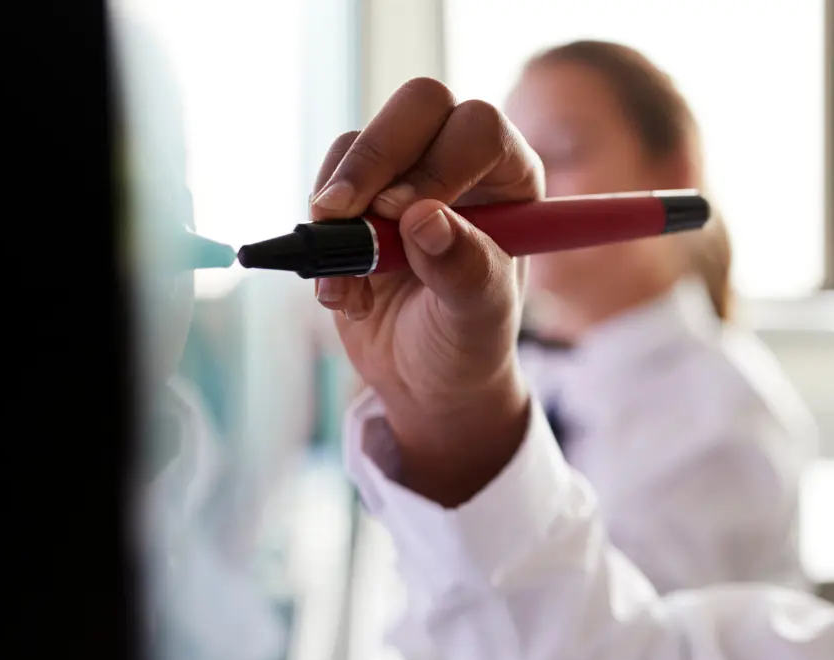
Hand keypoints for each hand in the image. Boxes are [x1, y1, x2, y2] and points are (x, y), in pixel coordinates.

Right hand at [312, 78, 541, 504]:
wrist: (426, 379)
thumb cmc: (469, 345)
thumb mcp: (477, 320)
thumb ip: (464, 270)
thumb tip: (425, 218)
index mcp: (513, 179)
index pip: (479, 128)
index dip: (438, 162)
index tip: (404, 216)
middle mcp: (462, 161)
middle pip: (418, 105)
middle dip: (375, 159)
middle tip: (346, 216)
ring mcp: (406, 172)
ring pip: (360, 144)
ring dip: (341, 213)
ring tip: (356, 286)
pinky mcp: (357, 195)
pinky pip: (325, 184)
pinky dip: (320, 237)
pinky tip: (343, 291)